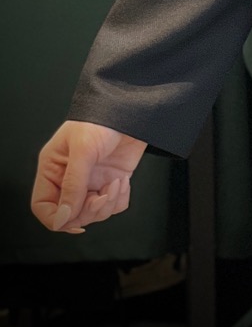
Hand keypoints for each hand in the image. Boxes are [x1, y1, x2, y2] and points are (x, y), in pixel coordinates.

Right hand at [31, 120, 147, 233]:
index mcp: (53, 169)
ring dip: (107, 204)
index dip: (56, 217)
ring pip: (94, 213)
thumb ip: (72, 184)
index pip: (43, 205)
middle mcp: (71, 178)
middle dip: (88, 211)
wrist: (133, 109)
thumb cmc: (101, 119)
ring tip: (116, 184)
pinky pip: (114, 205)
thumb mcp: (83, 150)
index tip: (73, 217)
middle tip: (101, 197)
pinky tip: (123, 182)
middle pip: (71, 214)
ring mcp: (92, 181)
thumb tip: (64, 216)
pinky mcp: (112, 181)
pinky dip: (120, 199)